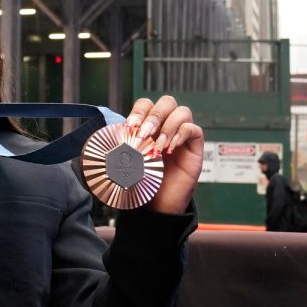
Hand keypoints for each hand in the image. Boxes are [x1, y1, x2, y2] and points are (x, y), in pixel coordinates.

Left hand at [126, 96, 203, 213]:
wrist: (157, 204)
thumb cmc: (143, 181)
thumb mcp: (128, 159)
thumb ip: (124, 143)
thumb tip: (113, 132)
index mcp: (148, 126)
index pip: (146, 104)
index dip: (139, 111)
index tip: (131, 125)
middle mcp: (166, 127)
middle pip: (167, 102)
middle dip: (154, 115)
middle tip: (144, 134)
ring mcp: (181, 136)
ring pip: (182, 112)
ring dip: (168, 126)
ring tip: (158, 146)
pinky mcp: (194, 147)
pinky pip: (194, 129)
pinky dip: (182, 134)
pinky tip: (171, 148)